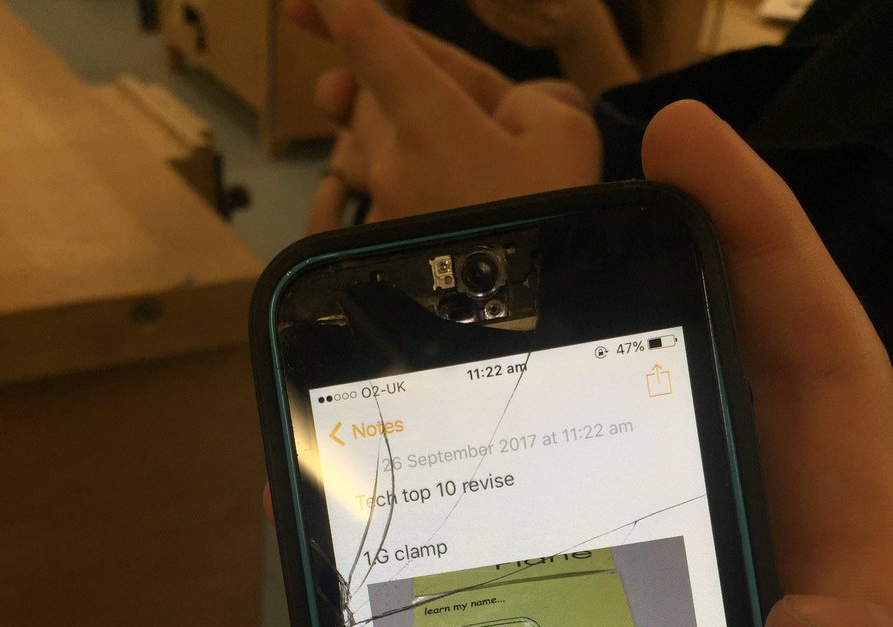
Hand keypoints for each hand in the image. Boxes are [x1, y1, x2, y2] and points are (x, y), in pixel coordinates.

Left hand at [287, 0, 601, 221]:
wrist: (541, 321)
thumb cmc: (552, 225)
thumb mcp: (565, 134)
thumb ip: (517, 97)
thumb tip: (482, 113)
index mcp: (430, 120)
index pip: (369, 39)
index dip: (335, 7)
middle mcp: (390, 163)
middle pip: (365, 95)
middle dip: (395, 89)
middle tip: (459, 112)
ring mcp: (380, 211)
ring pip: (367, 148)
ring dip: (395, 141)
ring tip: (458, 169)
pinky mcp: (378, 249)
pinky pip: (379, 197)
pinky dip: (403, 189)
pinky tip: (450, 212)